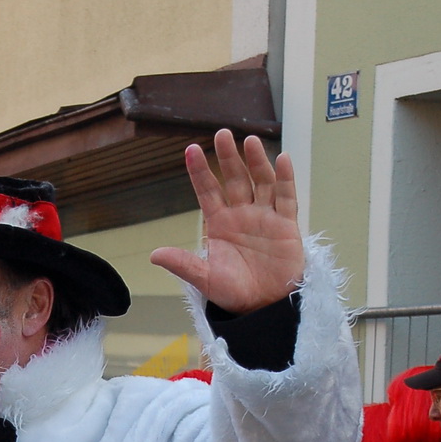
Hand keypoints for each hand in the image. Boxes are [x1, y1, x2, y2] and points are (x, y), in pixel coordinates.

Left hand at [149, 129, 303, 312]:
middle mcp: (241, 214)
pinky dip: (286, 179)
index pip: (207, 191)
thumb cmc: (233, 293)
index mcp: (219, 224)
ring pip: (261, 182)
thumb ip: (183, 264)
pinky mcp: (286, 225)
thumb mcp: (205, 279)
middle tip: (222, 134)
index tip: (190, 150)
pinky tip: (282, 159)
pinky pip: (286, 198)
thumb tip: (154, 255)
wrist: (263, 307)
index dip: (199, 171)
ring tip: (250, 141)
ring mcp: (264, 217)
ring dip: (256, 161)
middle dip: (228, 157)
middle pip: (234, 179)